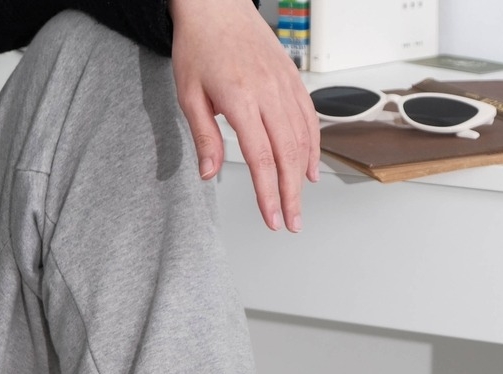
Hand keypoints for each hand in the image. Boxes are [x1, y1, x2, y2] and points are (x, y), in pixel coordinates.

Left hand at [168, 0, 319, 231]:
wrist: (216, 4)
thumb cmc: (199, 46)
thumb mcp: (189, 95)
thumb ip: (203, 137)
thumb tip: (208, 174)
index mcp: (241, 99)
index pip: (261, 158)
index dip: (268, 193)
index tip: (272, 218)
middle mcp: (268, 92)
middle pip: (287, 154)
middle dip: (291, 194)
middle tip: (291, 223)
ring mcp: (284, 84)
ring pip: (302, 137)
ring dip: (303, 175)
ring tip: (298, 203)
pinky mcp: (292, 78)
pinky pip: (309, 117)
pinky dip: (313, 146)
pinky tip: (310, 169)